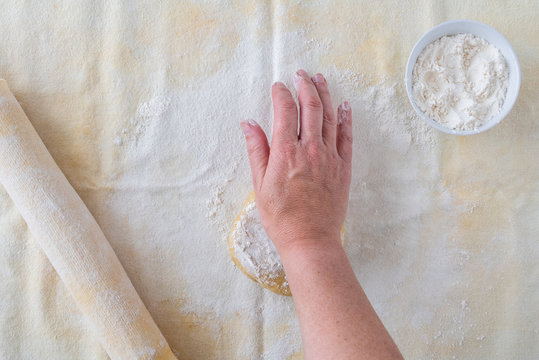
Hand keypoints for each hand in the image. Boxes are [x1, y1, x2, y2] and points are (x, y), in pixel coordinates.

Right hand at [240, 70, 351, 253]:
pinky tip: (344, 106)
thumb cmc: (281, 217)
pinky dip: (346, 118)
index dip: (281, 94)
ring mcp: (330, 157)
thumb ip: (256, 150)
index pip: (285, 111)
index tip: (278, 86)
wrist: (310, 239)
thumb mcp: (260, 184)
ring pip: (330, 116)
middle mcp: (310, 149)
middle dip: (305, 86)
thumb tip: (249, 124)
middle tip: (301, 73)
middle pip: (310, 107)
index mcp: (286, 152)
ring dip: (325, 94)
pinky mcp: (343, 167)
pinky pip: (347, 136)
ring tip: (320, 79)